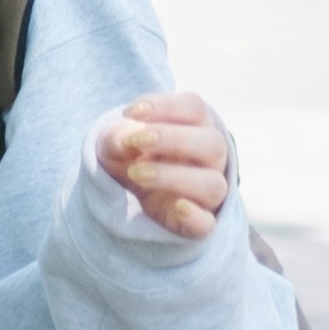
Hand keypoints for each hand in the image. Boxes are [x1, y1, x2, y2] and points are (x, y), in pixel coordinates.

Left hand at [94, 92, 233, 239]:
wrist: (128, 191)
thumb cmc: (130, 154)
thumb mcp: (115, 141)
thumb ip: (118, 136)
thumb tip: (127, 140)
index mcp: (197, 126)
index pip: (195, 108)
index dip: (166, 106)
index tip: (131, 113)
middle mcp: (211, 157)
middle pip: (213, 143)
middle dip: (173, 138)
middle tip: (137, 140)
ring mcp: (208, 192)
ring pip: (212, 184)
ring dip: (174, 176)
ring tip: (137, 173)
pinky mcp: (197, 222)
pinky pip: (208, 223)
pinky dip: (196, 216)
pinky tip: (177, 206)